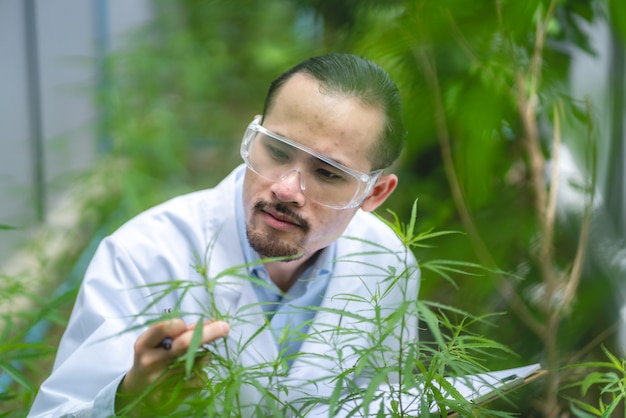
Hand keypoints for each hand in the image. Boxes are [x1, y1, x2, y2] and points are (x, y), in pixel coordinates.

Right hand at [115, 318, 229, 414]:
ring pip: (195, 364)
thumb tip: (211, 323)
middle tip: (225, 327)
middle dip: (208, 333)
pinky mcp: (172, 395)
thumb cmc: (152, 358)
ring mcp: (161, 381)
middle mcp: (151, 362)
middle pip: (185, 345)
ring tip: (206, 356)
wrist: (136, 392)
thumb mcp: (156, 343)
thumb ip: (180, 332)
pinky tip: (195, 373)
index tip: (192, 326)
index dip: (184, 324)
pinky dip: (202, 374)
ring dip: (206, 357)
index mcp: (144, 344)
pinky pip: (198, 380)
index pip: (167, 327)